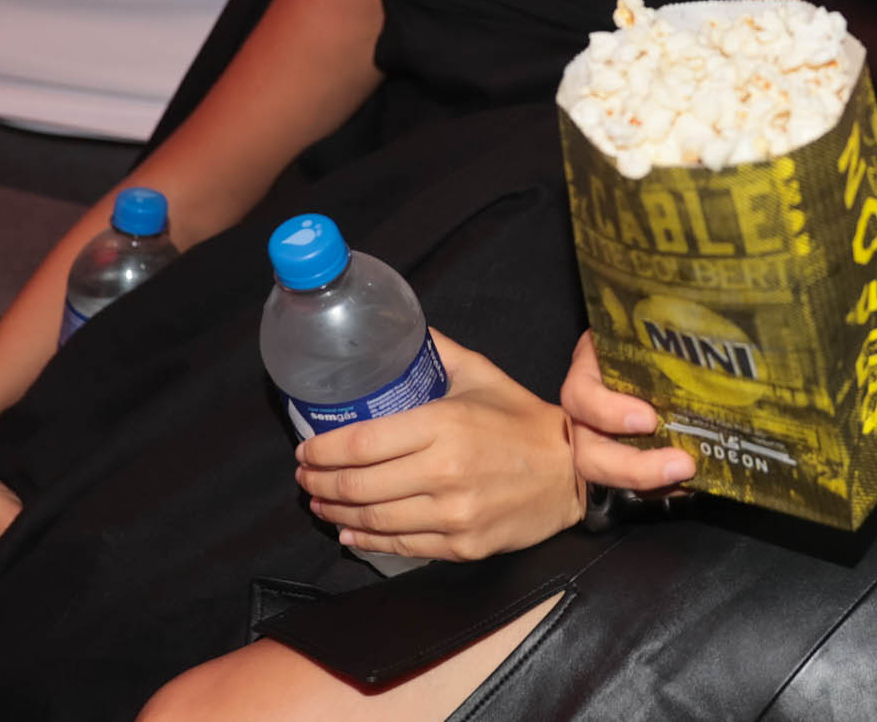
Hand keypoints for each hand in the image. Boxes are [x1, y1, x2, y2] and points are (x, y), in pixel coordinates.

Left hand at [295, 329, 583, 562]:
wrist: (571, 471)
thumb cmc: (521, 419)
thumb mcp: (480, 374)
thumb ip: (435, 352)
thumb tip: (396, 330)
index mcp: (444, 424)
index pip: (360, 443)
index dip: (321, 450)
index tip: (306, 449)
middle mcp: (444, 472)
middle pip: (357, 485)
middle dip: (319, 483)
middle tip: (305, 477)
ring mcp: (452, 513)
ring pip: (372, 520)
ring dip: (335, 511)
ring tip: (320, 501)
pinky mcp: (461, 545)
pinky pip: (400, 547)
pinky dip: (365, 540)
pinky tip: (349, 531)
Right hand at [559, 333, 696, 492]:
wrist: (658, 343)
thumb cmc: (652, 331)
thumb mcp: (650, 322)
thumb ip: (668, 329)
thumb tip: (707, 329)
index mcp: (590, 373)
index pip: (581, 397)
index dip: (608, 412)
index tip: (648, 419)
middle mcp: (588, 415)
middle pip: (591, 455)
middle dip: (635, 468)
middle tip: (682, 464)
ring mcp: (603, 441)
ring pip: (610, 477)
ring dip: (650, 482)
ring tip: (688, 475)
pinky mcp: (625, 460)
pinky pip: (636, 488)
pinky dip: (663, 489)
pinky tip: (691, 484)